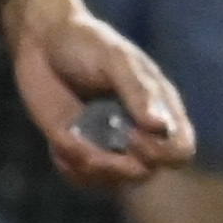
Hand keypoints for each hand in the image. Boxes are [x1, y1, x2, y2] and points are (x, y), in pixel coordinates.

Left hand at [9, 0, 193, 189]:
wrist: (42, 40)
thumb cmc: (87, 43)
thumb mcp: (115, 59)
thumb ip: (138, 91)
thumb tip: (159, 126)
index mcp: (158, 110)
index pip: (180, 150)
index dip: (163, 152)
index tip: (135, 134)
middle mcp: (137, 131)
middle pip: (146, 172)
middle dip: (121, 167)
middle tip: (95, 147)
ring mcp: (106, 142)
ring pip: (112, 181)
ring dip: (90, 170)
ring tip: (70, 144)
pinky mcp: (77, 147)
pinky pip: (81, 178)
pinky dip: (69, 168)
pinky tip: (58, 144)